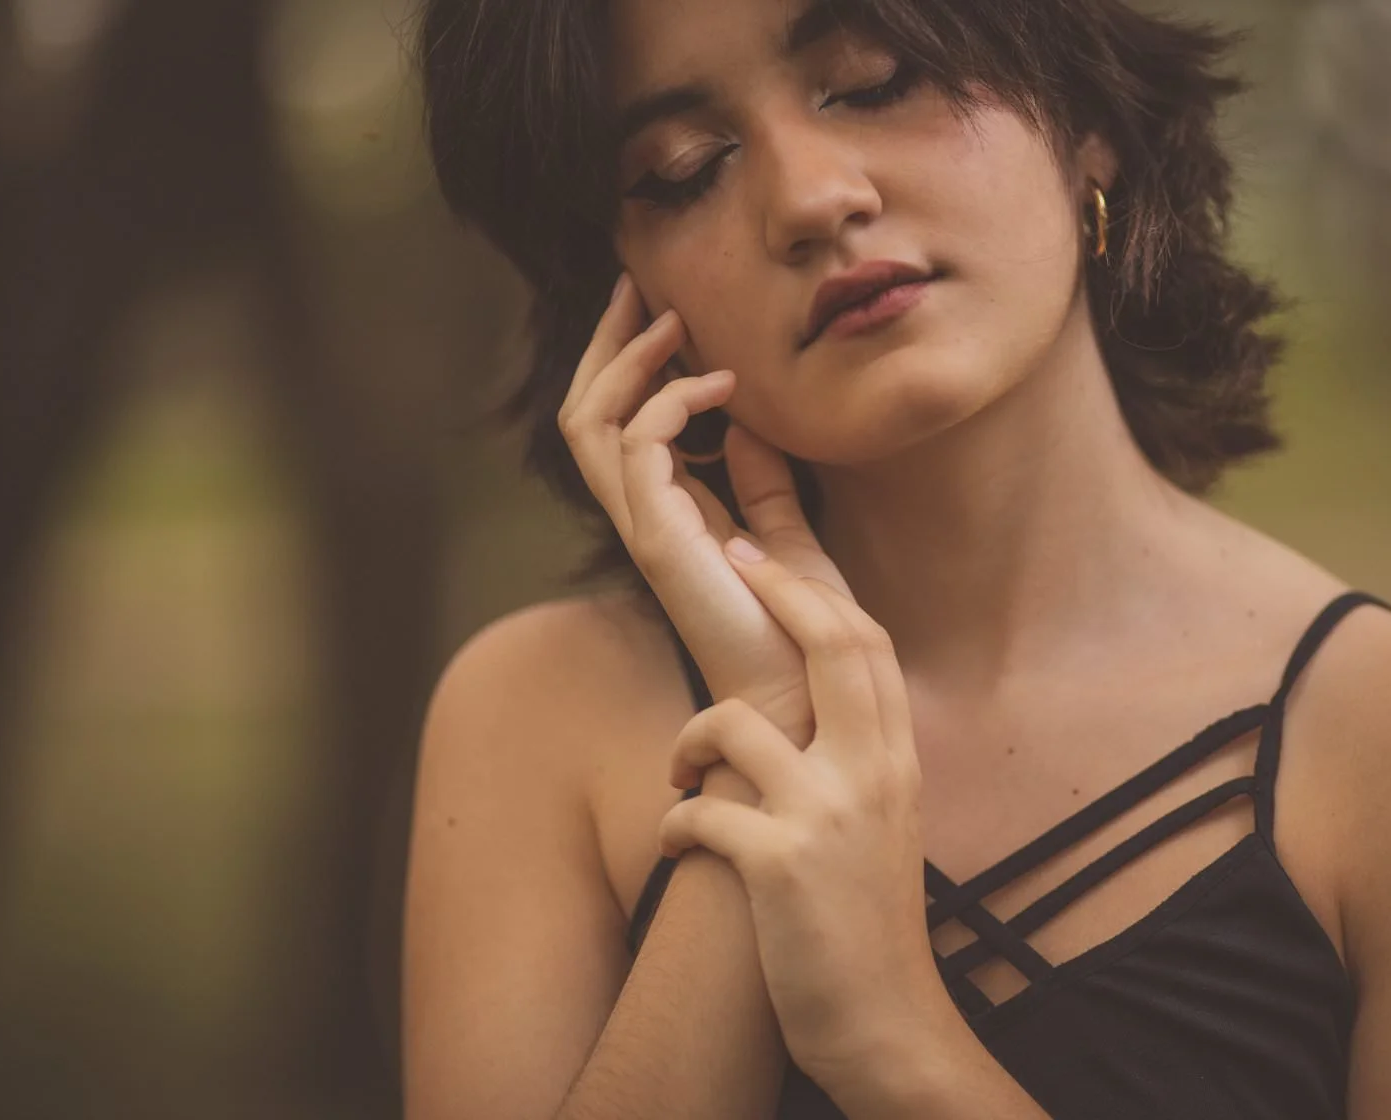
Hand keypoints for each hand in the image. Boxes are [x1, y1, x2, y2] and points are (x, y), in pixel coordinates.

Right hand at [557, 273, 848, 756]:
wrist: (805, 693)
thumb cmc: (799, 626)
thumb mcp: (786, 533)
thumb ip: (762, 483)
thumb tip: (753, 424)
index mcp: (667, 514)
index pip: (619, 425)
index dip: (629, 365)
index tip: (664, 309)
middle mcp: (642, 517)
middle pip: (586, 415)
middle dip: (607, 346)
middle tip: (637, 287)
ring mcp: (645, 529)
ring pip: (591, 424)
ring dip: (630, 361)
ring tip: (674, 320)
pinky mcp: (661, 540)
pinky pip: (639, 447)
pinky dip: (673, 402)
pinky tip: (723, 385)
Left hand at [656, 539, 952, 1089]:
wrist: (887, 1025)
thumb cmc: (870, 924)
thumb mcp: (885, 824)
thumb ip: (860, 761)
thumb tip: (807, 713)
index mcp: (898, 761)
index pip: (868, 645)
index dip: (814, 590)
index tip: (766, 555)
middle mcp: (873, 774)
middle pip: (833, 644)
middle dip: (775, 587)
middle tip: (726, 555)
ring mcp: (829, 815)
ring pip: (735, 723)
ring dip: (689, 740)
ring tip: (682, 775)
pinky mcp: (781, 864)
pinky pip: (701, 810)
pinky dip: (677, 823)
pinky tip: (681, 850)